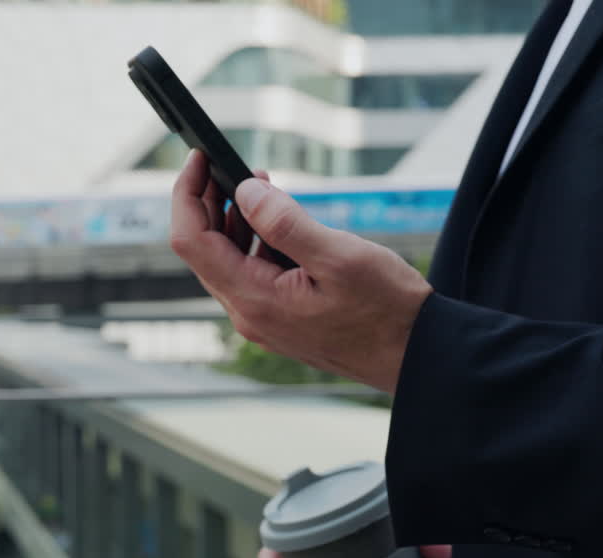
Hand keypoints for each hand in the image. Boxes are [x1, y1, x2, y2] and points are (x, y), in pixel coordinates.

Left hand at [170, 151, 432, 392]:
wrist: (415, 355)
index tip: (199, 157)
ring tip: (259, 185)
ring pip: (226, 261)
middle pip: (203, 250)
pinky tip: (276, 220)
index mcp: (254, 299)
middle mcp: (249, 313)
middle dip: (208, 201)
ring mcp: (262, 318)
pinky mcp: (279, 317)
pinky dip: (254, 241)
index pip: (191, 241)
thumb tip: (244, 191)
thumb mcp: (339, 257)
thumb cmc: (387, 311)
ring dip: (233, 219)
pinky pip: (251, 273)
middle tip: (227, 164)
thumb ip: (285, 224)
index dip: (187, 194)